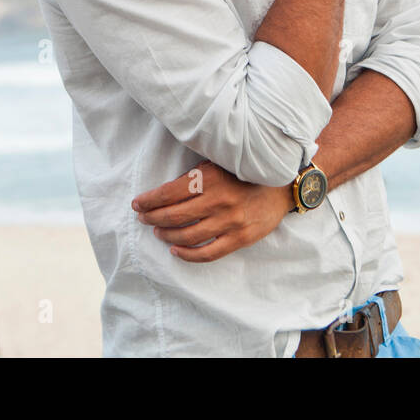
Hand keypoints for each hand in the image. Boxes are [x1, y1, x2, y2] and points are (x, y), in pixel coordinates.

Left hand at [132, 160, 294, 262]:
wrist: (282, 187)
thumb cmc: (245, 173)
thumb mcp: (218, 164)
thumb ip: (195, 177)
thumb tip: (163, 192)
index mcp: (210, 178)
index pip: (169, 193)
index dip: (149, 200)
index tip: (138, 204)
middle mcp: (219, 201)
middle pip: (174, 215)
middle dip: (153, 218)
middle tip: (143, 218)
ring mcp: (230, 222)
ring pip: (187, 236)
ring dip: (166, 235)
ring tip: (157, 232)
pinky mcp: (239, 238)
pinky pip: (207, 253)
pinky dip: (187, 254)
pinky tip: (175, 250)